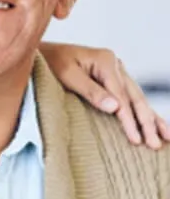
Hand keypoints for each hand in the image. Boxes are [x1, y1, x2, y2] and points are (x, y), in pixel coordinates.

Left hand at [40, 41, 169, 148]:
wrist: (40, 54)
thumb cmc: (50, 64)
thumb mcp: (67, 76)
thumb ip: (90, 91)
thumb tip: (115, 107)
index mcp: (106, 60)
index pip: (121, 96)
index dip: (129, 119)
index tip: (136, 139)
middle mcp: (115, 65)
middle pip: (135, 97)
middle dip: (147, 122)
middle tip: (155, 144)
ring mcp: (117, 72)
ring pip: (139, 99)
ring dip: (152, 119)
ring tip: (166, 137)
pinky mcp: (113, 81)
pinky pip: (132, 98)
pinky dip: (143, 113)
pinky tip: (155, 124)